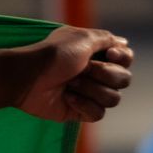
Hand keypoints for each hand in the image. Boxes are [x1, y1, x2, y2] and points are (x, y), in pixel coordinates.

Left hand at [16, 27, 132, 122]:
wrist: (26, 77)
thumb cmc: (51, 55)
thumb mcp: (81, 38)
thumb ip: (105, 39)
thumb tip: (122, 43)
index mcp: (96, 54)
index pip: (126, 59)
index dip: (121, 58)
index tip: (108, 54)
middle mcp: (94, 74)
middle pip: (124, 80)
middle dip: (103, 74)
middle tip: (80, 70)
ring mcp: (87, 93)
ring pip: (113, 98)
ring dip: (90, 89)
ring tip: (69, 84)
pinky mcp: (78, 111)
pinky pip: (98, 114)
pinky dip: (83, 105)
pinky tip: (67, 98)